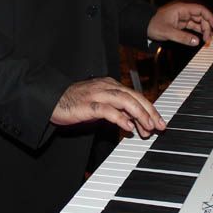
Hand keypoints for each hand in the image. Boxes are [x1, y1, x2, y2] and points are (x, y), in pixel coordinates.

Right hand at [51, 77, 166, 137]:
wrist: (52, 100)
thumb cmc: (75, 103)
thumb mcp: (100, 106)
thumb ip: (117, 111)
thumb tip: (134, 123)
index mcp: (111, 85)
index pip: (136, 95)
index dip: (149, 109)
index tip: (158, 123)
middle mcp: (107, 87)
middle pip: (134, 96)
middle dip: (150, 112)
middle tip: (160, 126)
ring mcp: (97, 94)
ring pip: (125, 101)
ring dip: (140, 114)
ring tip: (148, 127)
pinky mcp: (88, 104)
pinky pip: (108, 110)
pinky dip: (120, 118)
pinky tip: (128, 127)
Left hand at [147, 1, 212, 46]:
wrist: (144, 26)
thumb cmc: (153, 25)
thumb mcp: (167, 32)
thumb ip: (182, 37)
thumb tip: (196, 41)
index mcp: (181, 8)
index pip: (200, 9)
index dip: (210, 17)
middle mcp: (184, 11)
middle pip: (201, 16)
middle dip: (207, 27)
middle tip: (209, 39)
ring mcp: (182, 16)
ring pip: (198, 22)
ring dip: (203, 30)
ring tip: (206, 40)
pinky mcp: (181, 23)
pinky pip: (193, 26)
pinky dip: (198, 32)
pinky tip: (200, 39)